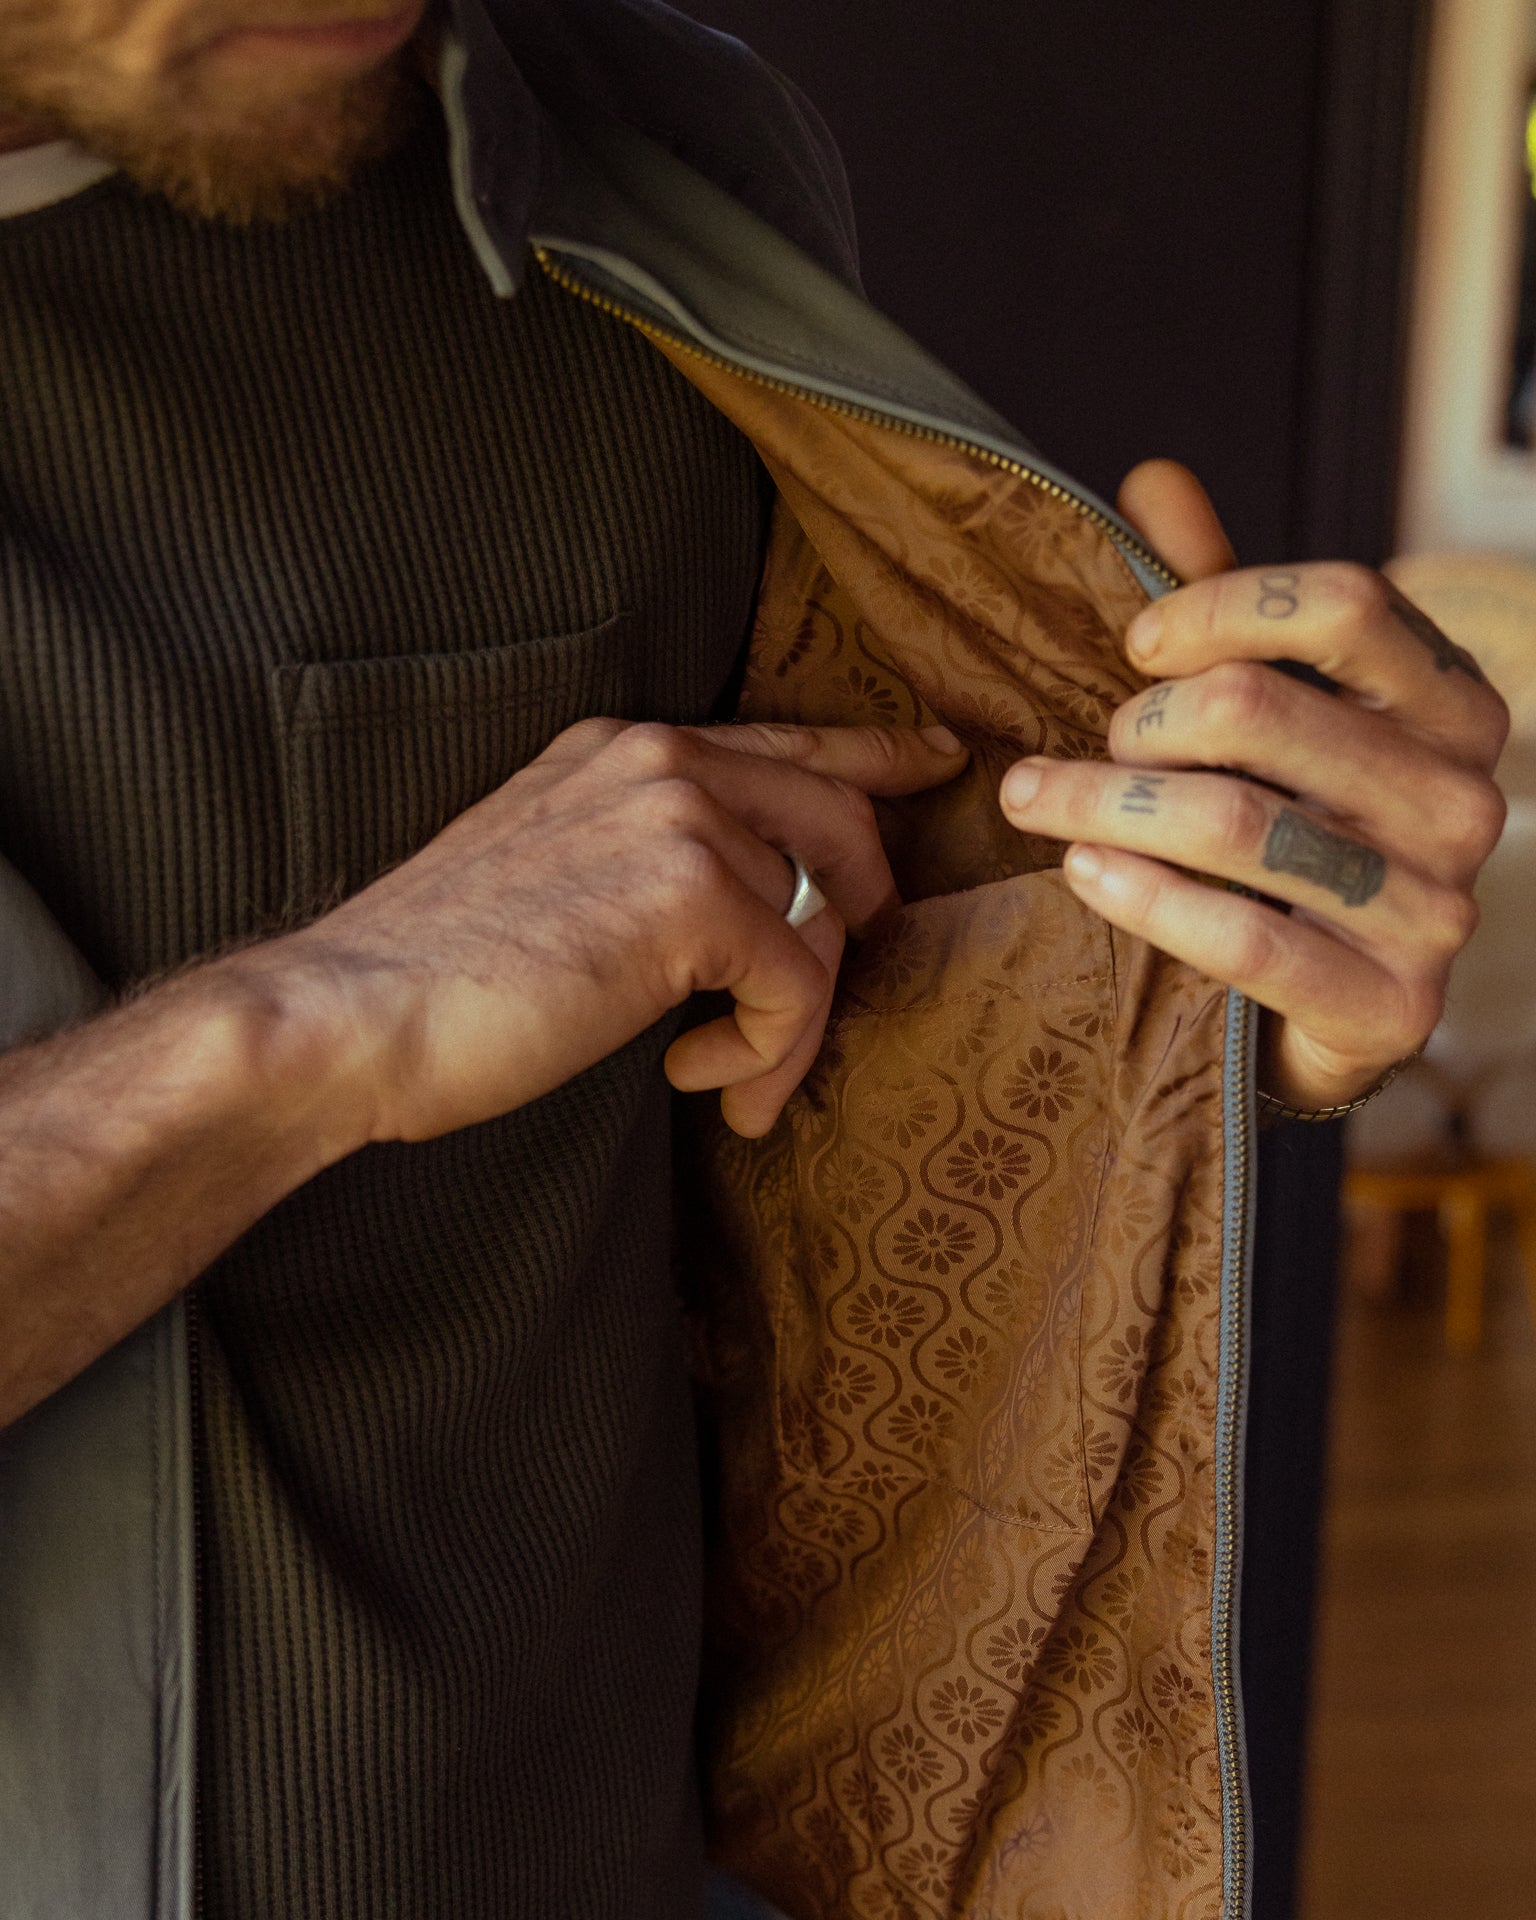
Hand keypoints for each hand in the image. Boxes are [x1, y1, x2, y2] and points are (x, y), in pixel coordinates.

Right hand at [269, 718, 966, 1141]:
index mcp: (622, 747)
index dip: (875, 754)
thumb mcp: (556, 875)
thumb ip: (650, 861)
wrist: (351, 1015)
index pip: (784, 738)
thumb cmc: (440, 975)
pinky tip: (699, 1076)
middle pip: (837, 819)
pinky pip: (798, 982)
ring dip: (790, 1023)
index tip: (940, 761)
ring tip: (727, 1077)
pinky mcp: (690, 896)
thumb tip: (748, 908)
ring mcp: (677, 816)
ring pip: (821, 920)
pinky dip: (769, 1051)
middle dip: (858, 916)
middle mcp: (659, 758)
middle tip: (824, 997)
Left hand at [997, 460, 1509, 1109]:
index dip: (1220, 607)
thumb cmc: (1296, 834)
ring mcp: (1437, 907)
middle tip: (1086, 746)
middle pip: (1261, 711)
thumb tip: (1154, 480)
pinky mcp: (1390, 1003)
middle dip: (1139, 722)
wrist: (1333, 1008)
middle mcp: (1463, 797)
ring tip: (1038, 799)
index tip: (1136, 643)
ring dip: (1106, 804)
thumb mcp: (1268, 713)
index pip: (1343, 606)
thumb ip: (1223, 609)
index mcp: (1450, 703)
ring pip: (1236, 823)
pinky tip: (1078, 872)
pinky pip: (1245, 939)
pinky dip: (1144, 897)